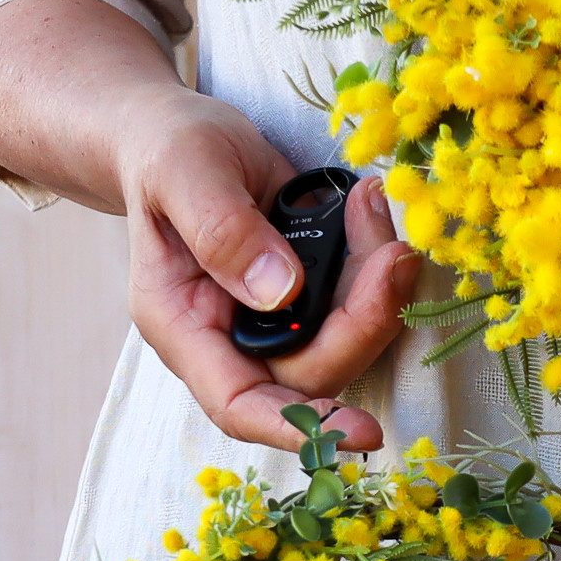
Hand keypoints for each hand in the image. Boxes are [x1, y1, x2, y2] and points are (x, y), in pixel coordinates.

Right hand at [117, 86, 421, 454]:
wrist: (175, 129)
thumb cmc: (165, 150)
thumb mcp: (183, 171)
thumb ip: (224, 230)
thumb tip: (280, 291)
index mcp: (183, 326)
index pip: (238, 404)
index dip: (297, 429)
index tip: (361, 431)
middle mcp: (231, 335)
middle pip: (313, 370)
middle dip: (364, 319)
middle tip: (395, 252)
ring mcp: (274, 315)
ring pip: (345, 334)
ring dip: (376, 283)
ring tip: (372, 206)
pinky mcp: (309, 289)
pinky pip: (355, 296)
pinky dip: (373, 258)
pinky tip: (367, 206)